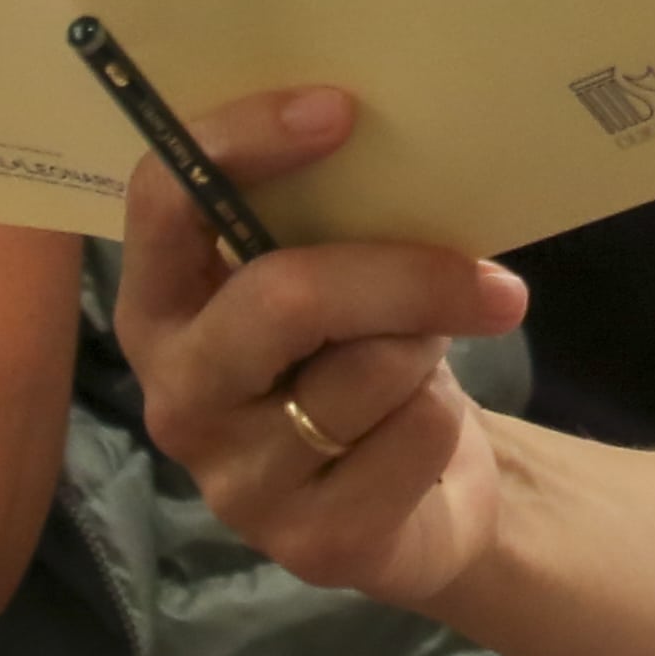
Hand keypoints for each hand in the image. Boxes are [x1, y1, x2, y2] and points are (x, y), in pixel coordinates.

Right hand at [115, 87, 533, 611]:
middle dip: (402, 274)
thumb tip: (389, 135)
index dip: (243, 142)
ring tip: (423, 362)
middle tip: (492, 276)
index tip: (341, 111)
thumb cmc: (363, 350)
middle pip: (285, 298)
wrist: (419, 491)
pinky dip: (444, 422)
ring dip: (429, 349)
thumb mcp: (335, 275)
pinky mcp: (305, 544)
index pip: (164, 199)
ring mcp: (233, 480)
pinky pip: (413, 437)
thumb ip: (324, 219)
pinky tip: (419, 440)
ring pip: (369, 368)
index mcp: (162, 306)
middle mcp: (177, 393)